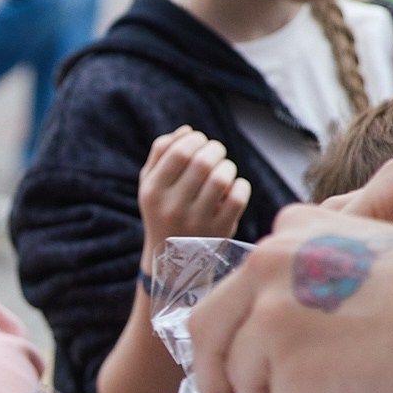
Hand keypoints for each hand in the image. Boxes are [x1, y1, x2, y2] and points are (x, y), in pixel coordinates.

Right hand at [139, 127, 251, 256]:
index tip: (200, 141)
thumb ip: (161, 153)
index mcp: (153, 192)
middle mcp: (172, 207)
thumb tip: (188, 130)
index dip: (195, 139)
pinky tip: (233, 187)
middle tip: (216, 152)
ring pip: (222, 178)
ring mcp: (197, 221)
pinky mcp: (219, 231)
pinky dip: (241, 185)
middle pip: (202, 162)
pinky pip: (238, 198)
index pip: (179, 151)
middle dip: (215, 149)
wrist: (173, 262)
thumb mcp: (151, 185)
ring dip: (228, 166)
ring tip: (224, 169)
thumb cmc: (162, 212)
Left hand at [187, 205, 392, 392]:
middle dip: (213, 378)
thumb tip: (296, 324)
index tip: (231, 356)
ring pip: (243, 376)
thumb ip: (318, 275)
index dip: (230, 331)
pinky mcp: (291, 368)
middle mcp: (269, 265)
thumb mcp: (364, 254)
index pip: (235, 288)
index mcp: (290, 232)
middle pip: (211, 331)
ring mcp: (274, 317)